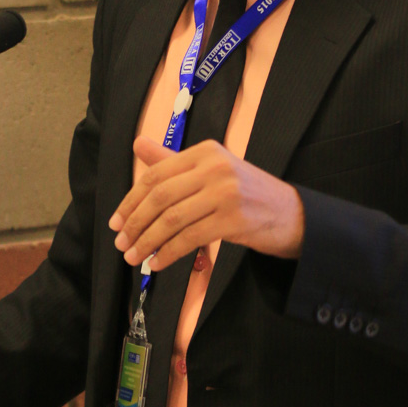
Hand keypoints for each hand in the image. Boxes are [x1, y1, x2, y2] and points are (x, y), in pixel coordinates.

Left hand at [109, 136, 305, 270]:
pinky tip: (157, 262)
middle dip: (134, 223)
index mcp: (205, 151)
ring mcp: (225, 193)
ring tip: (133, 256)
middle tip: (120, 242)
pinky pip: (190, 238)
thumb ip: (172, 161)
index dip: (131, 200)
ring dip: (147, 241)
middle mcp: (214, 167)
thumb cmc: (246, 193)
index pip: (156, 175)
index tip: (116, 221)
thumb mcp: (211, 170)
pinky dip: (168, 252)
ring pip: (172, 219)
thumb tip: (138, 144)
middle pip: (160, 197)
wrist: (291, 214)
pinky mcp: (233, 219)